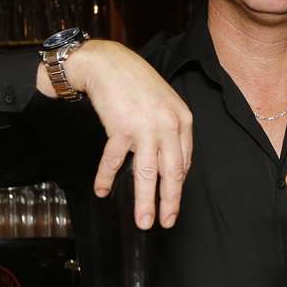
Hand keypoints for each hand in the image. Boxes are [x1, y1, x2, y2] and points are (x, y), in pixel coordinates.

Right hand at [38, 39, 192, 228]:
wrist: (108, 63)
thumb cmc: (136, 84)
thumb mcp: (165, 104)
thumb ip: (171, 133)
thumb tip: (170, 164)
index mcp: (182, 120)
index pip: (184, 162)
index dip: (177, 186)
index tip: (173, 204)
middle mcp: (168, 125)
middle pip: (171, 172)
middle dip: (169, 202)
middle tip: (166, 222)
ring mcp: (145, 127)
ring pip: (147, 173)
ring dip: (144, 200)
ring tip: (143, 221)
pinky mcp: (121, 128)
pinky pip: (114, 160)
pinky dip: (106, 177)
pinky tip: (102, 190)